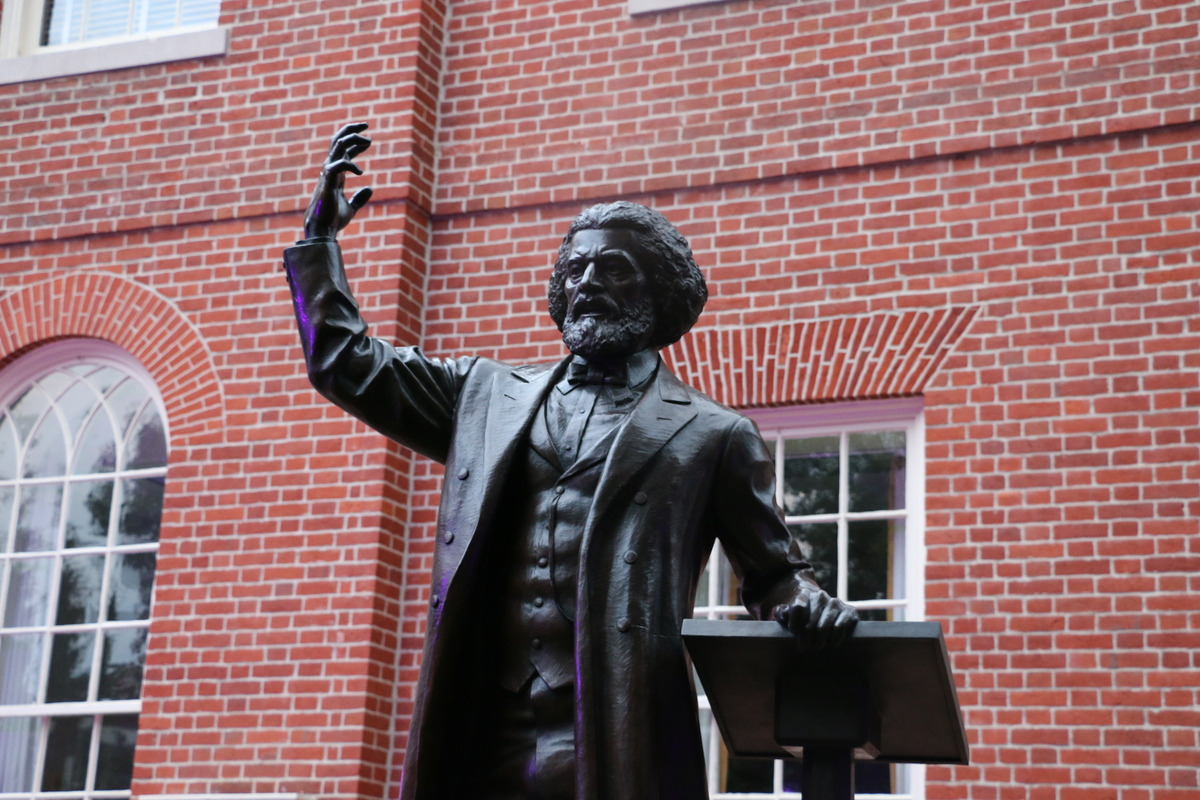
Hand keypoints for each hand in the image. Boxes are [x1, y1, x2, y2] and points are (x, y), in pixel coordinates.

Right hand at [303, 122, 374, 239]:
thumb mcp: (350, 208)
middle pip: (337, 141)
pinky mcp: (328, 182)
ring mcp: (327, 174)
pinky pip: (337, 164)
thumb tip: (370, 189)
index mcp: (335, 174)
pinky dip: (350, 164)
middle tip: (367, 125)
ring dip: (352, 140)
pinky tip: (360, 172)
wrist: (323, 230)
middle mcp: (330, 170)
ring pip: (337, 147)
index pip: (343, 150)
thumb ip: (359, 198)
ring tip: (368, 141)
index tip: (368, 140)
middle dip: (351, 130)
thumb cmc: (333, 220)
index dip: (355, 143)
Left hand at [773, 586, 857, 649]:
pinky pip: (840, 627)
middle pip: (810, 623)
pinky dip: (834, 639)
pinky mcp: (849, 611)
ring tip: (816, 648)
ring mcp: (835, 603)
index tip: (794, 632)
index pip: (797, 608)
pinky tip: (830, 644)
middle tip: (804, 648)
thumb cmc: (801, 615)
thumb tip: (784, 614)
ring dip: (819, 642)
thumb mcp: (788, 613)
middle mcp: (820, 596)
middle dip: (805, 639)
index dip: (794, 624)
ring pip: (825, 627)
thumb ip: (782, 613)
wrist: (822, 609)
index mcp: (804, 594)